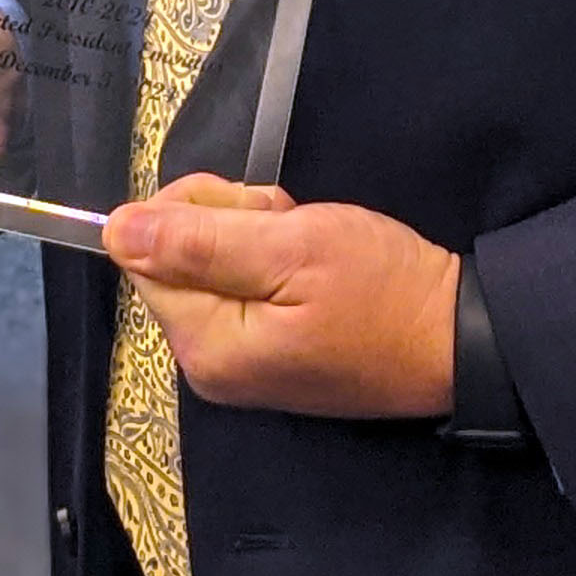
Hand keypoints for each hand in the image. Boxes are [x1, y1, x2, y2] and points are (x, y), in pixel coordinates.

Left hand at [102, 174, 458, 419]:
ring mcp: (241, 362)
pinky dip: (275, 260)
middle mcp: (210, 363)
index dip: (193, 212)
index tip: (256, 212)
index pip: (145, 254)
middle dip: (227, 222)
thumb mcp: (292, 247)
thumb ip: (199, 241)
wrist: (460, 338)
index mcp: (206, 344)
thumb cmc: (382, 289)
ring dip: (256, 235)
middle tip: (290, 227)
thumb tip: (114, 230)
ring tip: (311, 243)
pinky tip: (316, 261)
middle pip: (174, 260)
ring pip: (211, 264)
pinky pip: (244, 286)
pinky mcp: (271, 352)